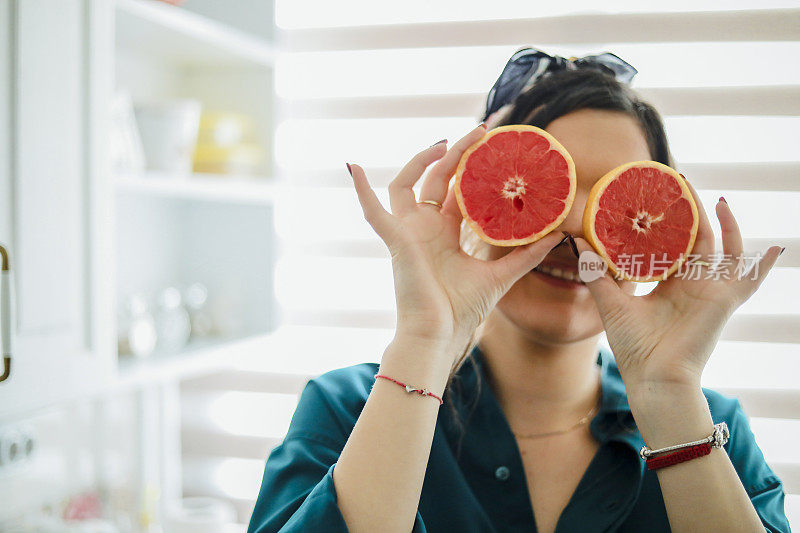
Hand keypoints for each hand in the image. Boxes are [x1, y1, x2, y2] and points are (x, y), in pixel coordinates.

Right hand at [348, 125, 568, 360]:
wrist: (439, 335)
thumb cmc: (461, 311)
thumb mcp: (499, 277)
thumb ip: (524, 256)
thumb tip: (555, 237)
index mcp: (445, 235)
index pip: (456, 192)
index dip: (471, 169)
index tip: (491, 147)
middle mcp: (425, 228)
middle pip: (435, 179)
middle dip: (455, 154)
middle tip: (479, 132)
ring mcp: (408, 232)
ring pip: (405, 184)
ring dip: (420, 160)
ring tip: (444, 142)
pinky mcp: (395, 240)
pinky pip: (372, 211)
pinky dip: (360, 190)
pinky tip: (354, 167)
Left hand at [573, 179, 782, 394]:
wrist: (653, 376)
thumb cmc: (633, 346)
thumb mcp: (611, 303)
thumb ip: (597, 275)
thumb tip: (579, 243)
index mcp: (668, 283)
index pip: (672, 245)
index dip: (669, 223)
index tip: (660, 197)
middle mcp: (691, 284)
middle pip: (698, 240)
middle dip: (693, 213)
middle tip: (681, 185)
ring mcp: (710, 291)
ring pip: (724, 250)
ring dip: (725, 226)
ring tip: (717, 201)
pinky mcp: (724, 302)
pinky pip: (750, 280)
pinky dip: (764, 266)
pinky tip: (776, 249)